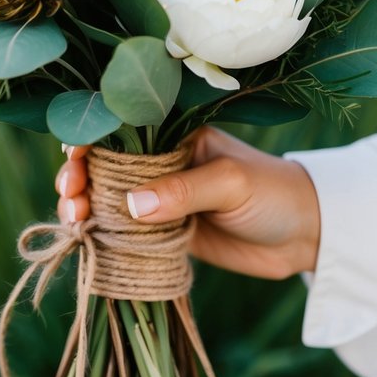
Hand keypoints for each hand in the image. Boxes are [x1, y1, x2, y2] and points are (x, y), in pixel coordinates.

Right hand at [55, 127, 319, 279]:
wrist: (306, 235)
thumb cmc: (273, 193)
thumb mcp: (231, 184)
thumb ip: (183, 192)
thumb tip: (129, 205)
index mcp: (177, 135)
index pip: (123, 132)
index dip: (91, 143)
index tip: (74, 161)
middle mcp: (163, 164)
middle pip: (107, 168)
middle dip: (80, 179)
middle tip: (70, 199)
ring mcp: (163, 201)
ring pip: (110, 202)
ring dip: (85, 209)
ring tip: (73, 222)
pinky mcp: (167, 235)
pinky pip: (126, 234)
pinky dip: (103, 238)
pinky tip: (86, 244)